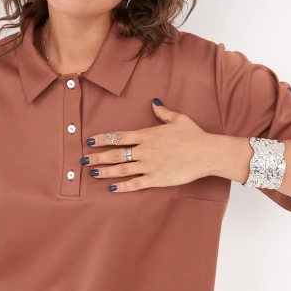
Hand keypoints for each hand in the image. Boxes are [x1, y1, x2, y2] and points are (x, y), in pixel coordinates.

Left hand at [80, 99, 214, 191]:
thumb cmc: (194, 135)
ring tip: (93, 173)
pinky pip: (135, 184)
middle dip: (98, 157)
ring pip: (122, 169)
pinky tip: (112, 188)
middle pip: (116, 153)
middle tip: (84, 161)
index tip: (89, 141)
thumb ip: (163, 112)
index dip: (102, 139)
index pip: (119, 136)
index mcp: (147, 135)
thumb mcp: (178, 119)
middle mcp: (145, 150)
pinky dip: (122, 186)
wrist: (206, 153)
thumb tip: (155, 103)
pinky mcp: (156, 179)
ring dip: (106, 171)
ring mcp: (149, 165)